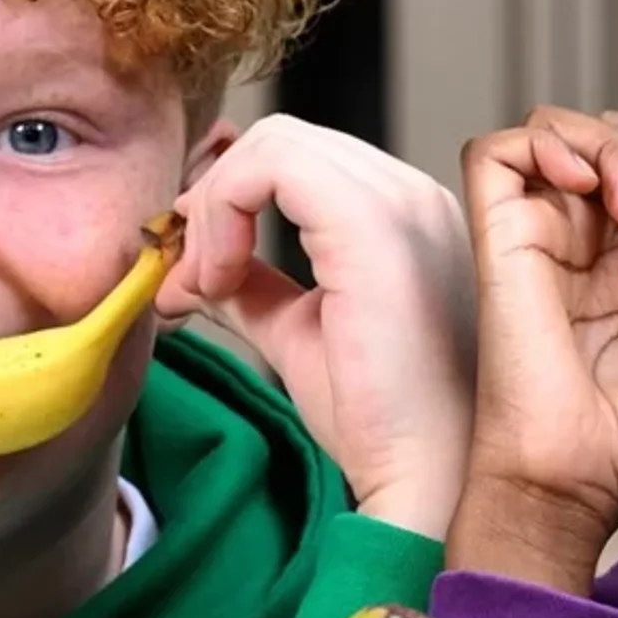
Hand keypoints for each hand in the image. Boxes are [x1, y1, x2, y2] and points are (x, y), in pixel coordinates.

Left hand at [158, 115, 474, 539]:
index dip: (230, 200)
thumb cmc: (383, 422)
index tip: (197, 271)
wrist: (426, 477)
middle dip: (215, 200)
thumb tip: (194, 267)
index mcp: (405, 217)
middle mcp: (412, 195)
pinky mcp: (376, 225)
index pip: (300, 159)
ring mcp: (402, 202)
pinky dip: (225, 212)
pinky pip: (273, 166)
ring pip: (274, 142)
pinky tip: (219, 279)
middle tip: (191, 276)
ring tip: (207, 284)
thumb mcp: (299, 332)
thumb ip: (254, 286)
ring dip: (216, 208)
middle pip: (282, 139)